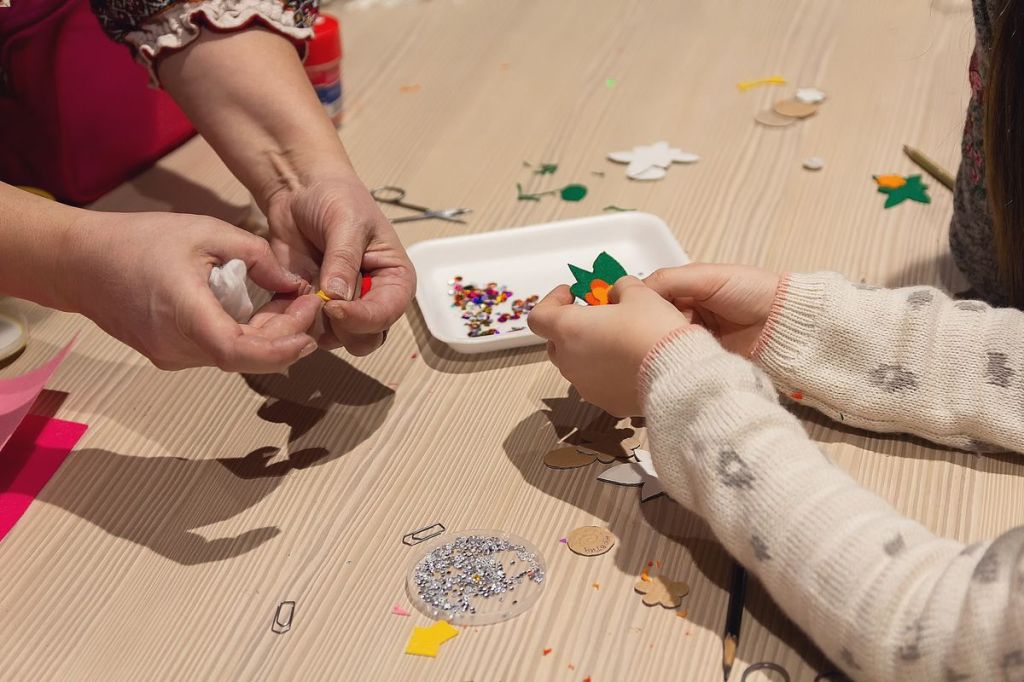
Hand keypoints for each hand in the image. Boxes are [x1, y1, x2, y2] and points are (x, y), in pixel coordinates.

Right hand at [64, 209, 320, 371]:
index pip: (240, 353)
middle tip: (307, 303)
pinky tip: (258, 311)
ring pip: (234, 356)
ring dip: (268, 336)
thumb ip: (256, 255)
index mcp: (184, 314)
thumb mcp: (206, 231)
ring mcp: (170, 355)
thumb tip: (292, 281)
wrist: (79, 262)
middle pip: (246, 356)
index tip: (309, 327)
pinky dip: (245, 335)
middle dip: (286, 334)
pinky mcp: (168, 354)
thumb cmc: (138, 241)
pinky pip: (217, 351)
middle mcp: (177, 346)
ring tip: (288, 302)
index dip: (282, 348)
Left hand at [265, 173, 415, 355]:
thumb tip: (337, 298)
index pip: (387, 313)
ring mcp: (342, 307)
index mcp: (394, 279)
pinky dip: (292, 322)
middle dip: (342, 328)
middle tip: (318, 303)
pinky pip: (305, 329)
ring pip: (335, 340)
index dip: (363, 318)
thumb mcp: (346, 222)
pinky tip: (284, 298)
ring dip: (314, 326)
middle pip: (365, 338)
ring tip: (298, 295)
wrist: (299, 190)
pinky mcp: (312, 307)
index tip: (334, 307)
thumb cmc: (336, 197)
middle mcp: (372, 299)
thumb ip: (343, 260)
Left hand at [528, 277, 691, 415]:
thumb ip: (621, 287)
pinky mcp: (605, 402)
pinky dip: (606, 371)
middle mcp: (570, 361)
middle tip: (596, 315)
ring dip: (589, 350)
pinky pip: (597, 383)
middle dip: (572, 326)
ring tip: (618, 338)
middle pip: (556, 342)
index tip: (571, 293)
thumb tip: (618, 292)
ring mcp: (585, 385)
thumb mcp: (639, 294)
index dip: (552, 301)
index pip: (539, 316)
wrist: (679, 375)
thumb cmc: (654, 332)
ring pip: (576, 364)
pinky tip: (630, 362)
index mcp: (569, 330)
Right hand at [643, 263, 779, 356]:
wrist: (784, 324)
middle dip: (653, 325)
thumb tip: (635, 290)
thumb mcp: (707, 276)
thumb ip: (670, 279)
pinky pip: (681, 357)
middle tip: (653, 330)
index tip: (629, 312)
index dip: (641, 302)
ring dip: (665, 342)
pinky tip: (672, 358)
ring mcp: (695, 337)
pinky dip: (677, 357)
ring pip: (666, 340)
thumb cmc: (749, 290)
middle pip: (656, 320)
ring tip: (664, 345)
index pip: (653, 295)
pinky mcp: (703, 358)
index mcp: (687, 289)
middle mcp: (688, 313)